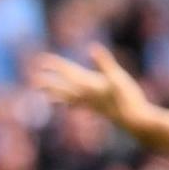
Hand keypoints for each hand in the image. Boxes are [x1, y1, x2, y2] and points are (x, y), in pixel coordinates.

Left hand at [34, 44, 154, 135]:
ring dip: (55, 93)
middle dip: (49, 80)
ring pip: (68, 97)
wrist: (135, 121)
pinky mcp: (97, 109)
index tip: (41, 60)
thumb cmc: (128, 98)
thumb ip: (104, 62)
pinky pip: (79, 105)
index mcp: (89, 84)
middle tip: (33, 77)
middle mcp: (86, 95)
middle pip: (63, 86)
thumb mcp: (117, 76)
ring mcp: (91, 103)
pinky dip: (71, 104)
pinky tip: (68, 106)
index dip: (55, 65)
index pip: (68, 72)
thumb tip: (92, 48)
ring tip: (42, 93)